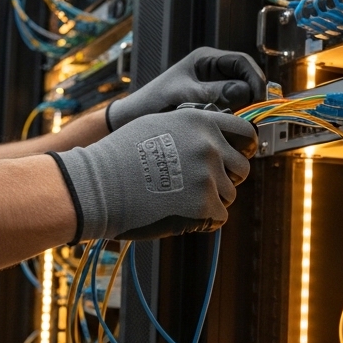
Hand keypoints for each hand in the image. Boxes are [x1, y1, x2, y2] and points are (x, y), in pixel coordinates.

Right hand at [52, 109, 257, 240]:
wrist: (97, 186)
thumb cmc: (119, 156)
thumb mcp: (159, 124)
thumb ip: (193, 130)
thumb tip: (218, 139)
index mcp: (201, 121)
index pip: (245, 133)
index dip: (242, 149)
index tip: (236, 158)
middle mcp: (209, 145)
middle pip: (241, 169)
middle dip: (225, 179)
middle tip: (197, 186)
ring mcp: (208, 176)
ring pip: (228, 196)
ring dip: (209, 201)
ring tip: (177, 199)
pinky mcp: (203, 205)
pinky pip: (219, 217)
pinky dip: (202, 221)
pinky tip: (177, 213)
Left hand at [105, 47, 266, 130]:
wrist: (133, 120)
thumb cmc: (152, 102)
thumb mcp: (184, 95)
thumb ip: (213, 92)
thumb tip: (245, 92)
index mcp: (206, 59)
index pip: (242, 62)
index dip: (255, 78)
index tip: (259, 98)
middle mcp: (212, 71)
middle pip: (245, 79)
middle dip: (251, 96)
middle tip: (253, 116)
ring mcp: (213, 88)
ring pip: (240, 96)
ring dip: (243, 109)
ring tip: (241, 124)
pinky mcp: (211, 105)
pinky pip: (231, 109)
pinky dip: (234, 117)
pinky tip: (229, 128)